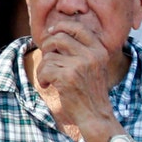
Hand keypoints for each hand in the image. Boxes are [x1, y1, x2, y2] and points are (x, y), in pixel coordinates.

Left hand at [32, 16, 114, 132]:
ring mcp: (80, 65)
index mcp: (99, 50)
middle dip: (47, 47)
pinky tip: (48, 85)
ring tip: (49, 78)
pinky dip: (42, 78)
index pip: (78, 28)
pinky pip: (45, 69)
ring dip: (43, 68)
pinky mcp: (67, 77)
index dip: (61, 26)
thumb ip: (81, 50)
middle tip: (47, 59)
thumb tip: (55, 33)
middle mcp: (91, 55)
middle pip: (59, 38)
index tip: (51, 32)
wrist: (95, 114)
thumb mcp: (93, 66)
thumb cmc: (90, 91)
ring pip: (49, 56)